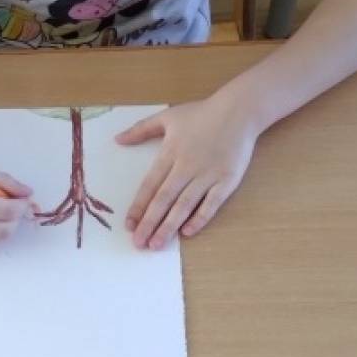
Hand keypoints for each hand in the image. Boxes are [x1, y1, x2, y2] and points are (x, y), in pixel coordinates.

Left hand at [116, 92, 259, 248]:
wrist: (239, 111)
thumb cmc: (202, 113)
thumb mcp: (167, 116)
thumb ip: (141, 130)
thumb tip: (117, 139)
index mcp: (170, 153)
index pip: (150, 185)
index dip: (138, 206)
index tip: (128, 225)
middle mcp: (187, 166)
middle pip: (164, 199)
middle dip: (149, 223)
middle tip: (137, 244)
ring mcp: (208, 175)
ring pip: (184, 205)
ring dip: (169, 226)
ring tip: (156, 244)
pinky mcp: (227, 181)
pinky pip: (211, 204)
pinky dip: (199, 218)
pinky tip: (187, 232)